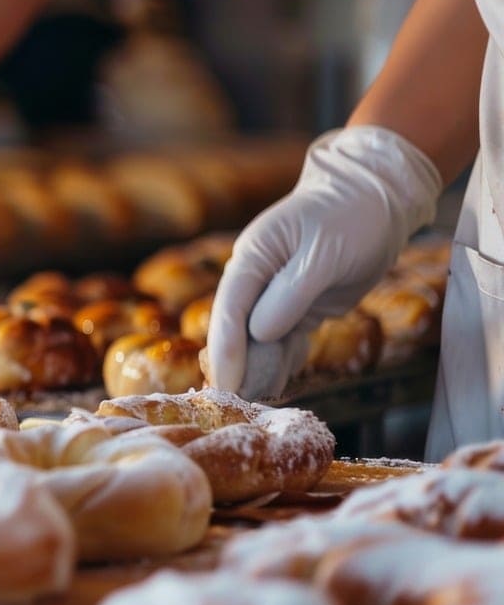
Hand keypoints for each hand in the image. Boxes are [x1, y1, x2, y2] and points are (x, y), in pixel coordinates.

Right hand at [206, 126, 441, 394]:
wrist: (378, 198)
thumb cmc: (351, 216)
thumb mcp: (323, 254)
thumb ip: (290, 294)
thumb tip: (259, 332)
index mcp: (252, 258)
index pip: (229, 310)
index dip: (226, 350)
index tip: (227, 385)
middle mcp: (256, 279)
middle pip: (236, 329)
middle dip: (236, 366)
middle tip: (235, 406)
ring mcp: (276, 295)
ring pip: (259, 340)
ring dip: (258, 370)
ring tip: (255, 406)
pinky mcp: (299, 308)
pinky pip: (283, 341)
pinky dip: (281, 364)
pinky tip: (278, 388)